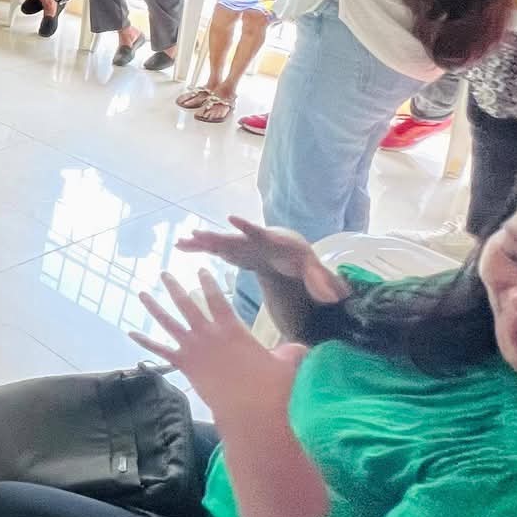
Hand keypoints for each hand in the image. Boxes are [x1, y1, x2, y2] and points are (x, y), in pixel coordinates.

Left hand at [131, 270, 307, 426]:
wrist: (250, 413)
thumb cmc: (270, 388)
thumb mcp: (286, 363)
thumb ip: (291, 350)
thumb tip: (304, 346)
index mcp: (231, 328)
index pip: (216, 298)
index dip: (208, 282)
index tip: (200, 269)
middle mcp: (208, 333)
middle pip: (187, 304)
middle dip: (174, 287)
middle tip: (164, 273)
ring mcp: (192, 348)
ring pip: (168, 322)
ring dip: (154, 306)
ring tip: (143, 292)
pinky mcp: (183, 365)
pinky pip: (159, 351)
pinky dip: (144, 341)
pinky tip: (130, 332)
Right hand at [177, 217, 351, 305]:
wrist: (288, 252)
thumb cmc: (301, 260)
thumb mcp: (313, 271)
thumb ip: (321, 281)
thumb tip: (335, 297)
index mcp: (273, 241)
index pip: (259, 232)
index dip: (246, 227)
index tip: (232, 219)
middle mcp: (253, 238)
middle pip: (233, 236)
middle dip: (216, 235)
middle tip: (197, 233)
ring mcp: (241, 243)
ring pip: (219, 241)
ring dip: (201, 241)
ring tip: (181, 241)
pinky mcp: (233, 249)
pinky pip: (213, 247)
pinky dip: (199, 247)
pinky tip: (181, 246)